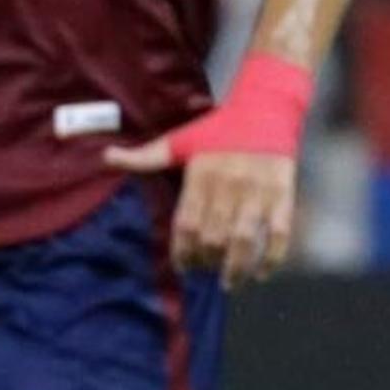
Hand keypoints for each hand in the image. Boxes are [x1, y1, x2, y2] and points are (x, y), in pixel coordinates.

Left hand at [102, 129, 297, 286]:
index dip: (182, 251)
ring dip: (235, 267)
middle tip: (204, 270)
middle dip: (206, 261)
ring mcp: (258, 192)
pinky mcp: (283, 195)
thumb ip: (145, 157)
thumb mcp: (179, 141)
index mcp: (201, 175)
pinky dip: (271, 258)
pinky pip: (279, 234)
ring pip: (244, 240)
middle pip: (213, 237)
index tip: (182, 266)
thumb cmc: (218, 129)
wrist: (265, 108)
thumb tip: (106, 157)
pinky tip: (260, 273)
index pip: (186, 223)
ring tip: (228, 282)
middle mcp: (229, 186)